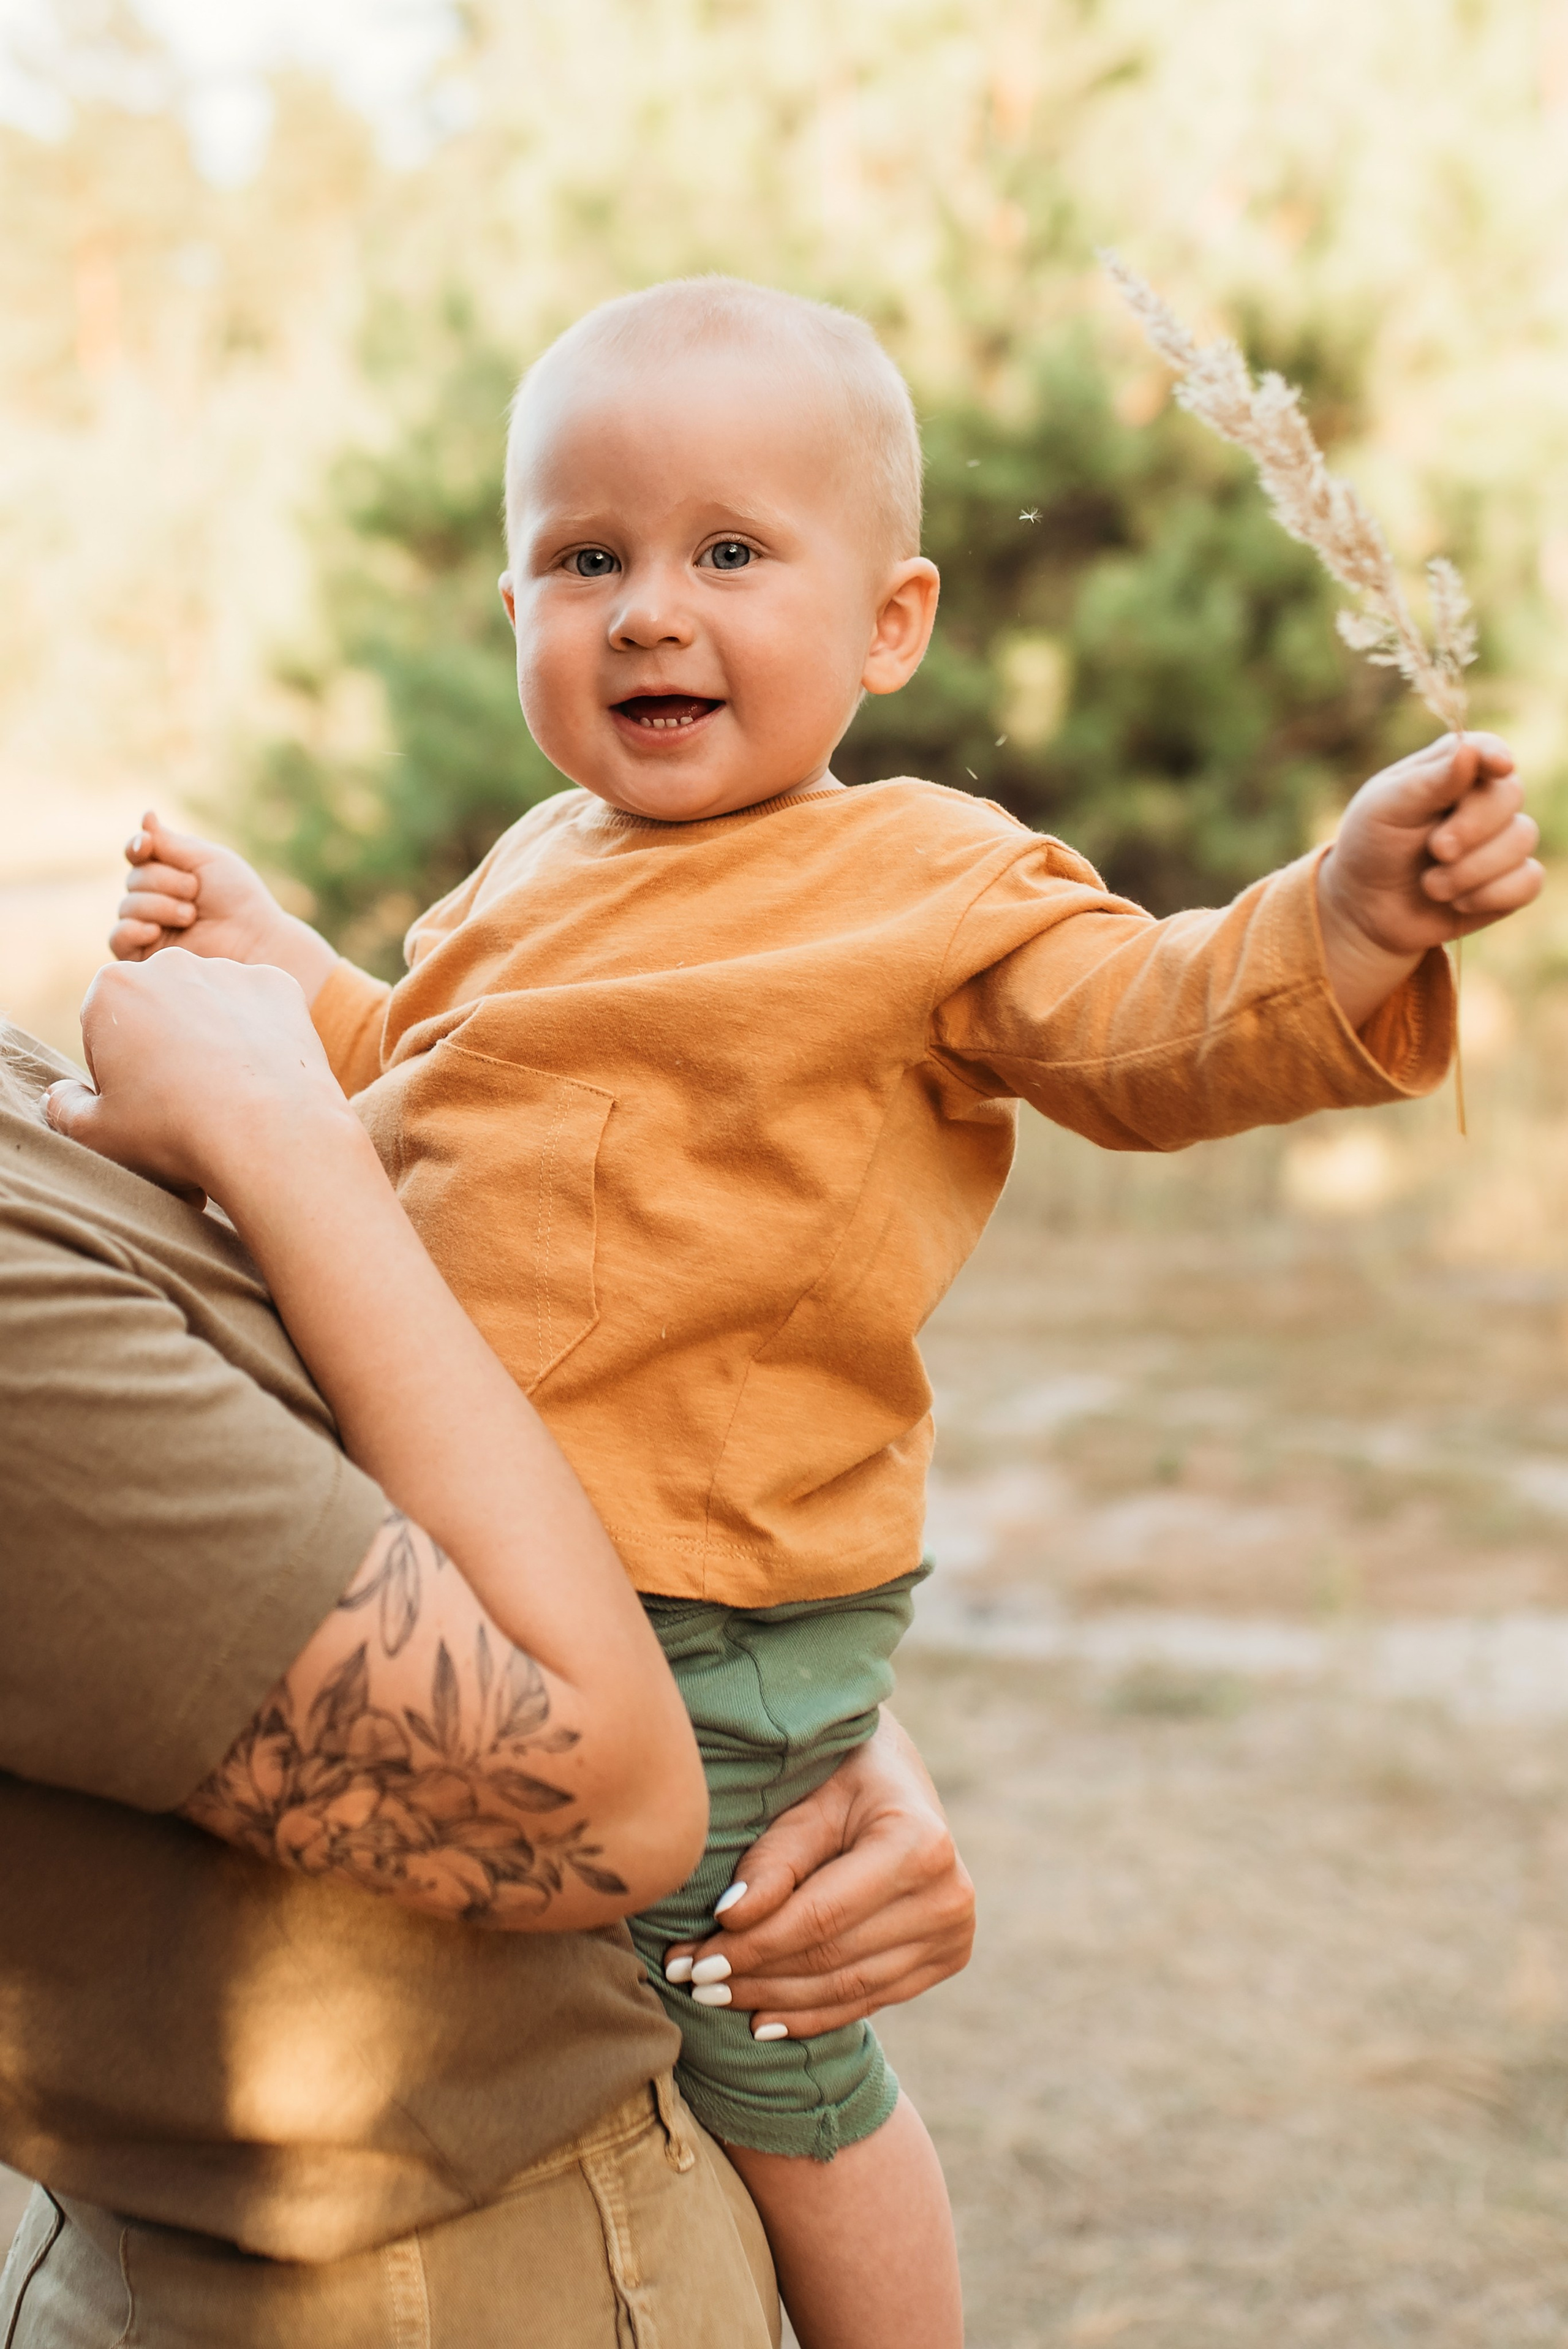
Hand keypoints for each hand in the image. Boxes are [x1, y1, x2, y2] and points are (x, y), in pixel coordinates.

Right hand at [45, 950, 354, 1202]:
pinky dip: (259, 1034)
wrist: (267, 1135)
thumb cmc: (174, 1132)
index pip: (105, 1025)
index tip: (141, 1099)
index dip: (119, 1068)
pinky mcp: (278, 984)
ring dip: (212, 1035)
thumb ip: (65, 1107)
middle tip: (185, 1096)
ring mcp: (229, 970)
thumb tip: (60, 1095)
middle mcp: (171, 964)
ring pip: (210, 1003)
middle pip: (158, 1006)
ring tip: (228, 1089)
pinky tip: (261, 1072)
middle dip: (164, 1043)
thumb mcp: (97, 1132)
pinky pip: (260, 1007)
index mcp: (113, 987)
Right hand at [111, 810, 337, 1004]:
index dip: (138, 848)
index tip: (147, 845)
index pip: (137, 854)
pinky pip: (118, 938)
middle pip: (134, 880)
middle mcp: (156, 899)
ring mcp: (149, 927)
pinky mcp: (146, 955)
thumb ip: (171, 843)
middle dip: (164, 882)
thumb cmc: (238, 898)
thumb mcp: (207, 860)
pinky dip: (131, 930)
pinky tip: (154, 930)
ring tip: (191, 916)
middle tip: (195, 892)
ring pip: (127, 907)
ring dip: (160, 906)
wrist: (253, 939)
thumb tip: (146, 816)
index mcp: (169, 872)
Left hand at [661, 1711, 974, 2039]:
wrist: (897, 1779)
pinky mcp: (946, 1958)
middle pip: (831, 1958)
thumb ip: (775, 1860)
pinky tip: (763, 2020)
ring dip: (774, 2000)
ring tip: (714, 1998)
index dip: (753, 1945)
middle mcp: (948, 1895)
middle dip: (753, 1975)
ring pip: (847, 1988)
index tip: (690, 1959)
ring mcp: (953, 1934)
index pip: (820, 1916)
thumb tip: (729, 1920)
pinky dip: (812, 2014)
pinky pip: (869, 1999)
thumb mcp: (809, 1801)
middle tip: (689, 1981)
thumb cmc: (843, 1777)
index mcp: (920, 1843)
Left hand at [1318, 733, 1541, 1028]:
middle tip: (1436, 850)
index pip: (1486, 749)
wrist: (1367, 910)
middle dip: (1472, 827)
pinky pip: (1528, 881)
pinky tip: (1458, 904)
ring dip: (1471, 870)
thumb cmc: (1373, 848)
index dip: (1495, 756)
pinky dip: (1491, 895)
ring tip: (1430, 885)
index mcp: (1451, 769)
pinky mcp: (1510, 881)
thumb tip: (1468, 752)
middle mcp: (1483, 799)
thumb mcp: (1386, 810)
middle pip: (1509, 794)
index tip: (1499, 766)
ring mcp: (1501, 839)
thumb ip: (1429, 782)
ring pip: (1521, 839)